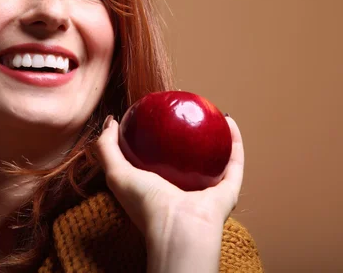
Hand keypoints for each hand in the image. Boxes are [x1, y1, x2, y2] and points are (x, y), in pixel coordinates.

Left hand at [92, 115, 244, 272]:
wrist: (179, 229)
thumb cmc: (146, 205)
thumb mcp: (116, 174)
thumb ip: (107, 149)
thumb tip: (111, 122)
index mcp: (158, 189)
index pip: (156, 162)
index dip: (154, 139)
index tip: (155, 116)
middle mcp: (184, 191)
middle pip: (188, 159)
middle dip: (187, 137)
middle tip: (185, 112)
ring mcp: (208, 191)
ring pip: (216, 158)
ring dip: (217, 136)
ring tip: (211, 112)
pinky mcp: (229, 190)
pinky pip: (234, 160)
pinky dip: (234, 140)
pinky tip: (228, 120)